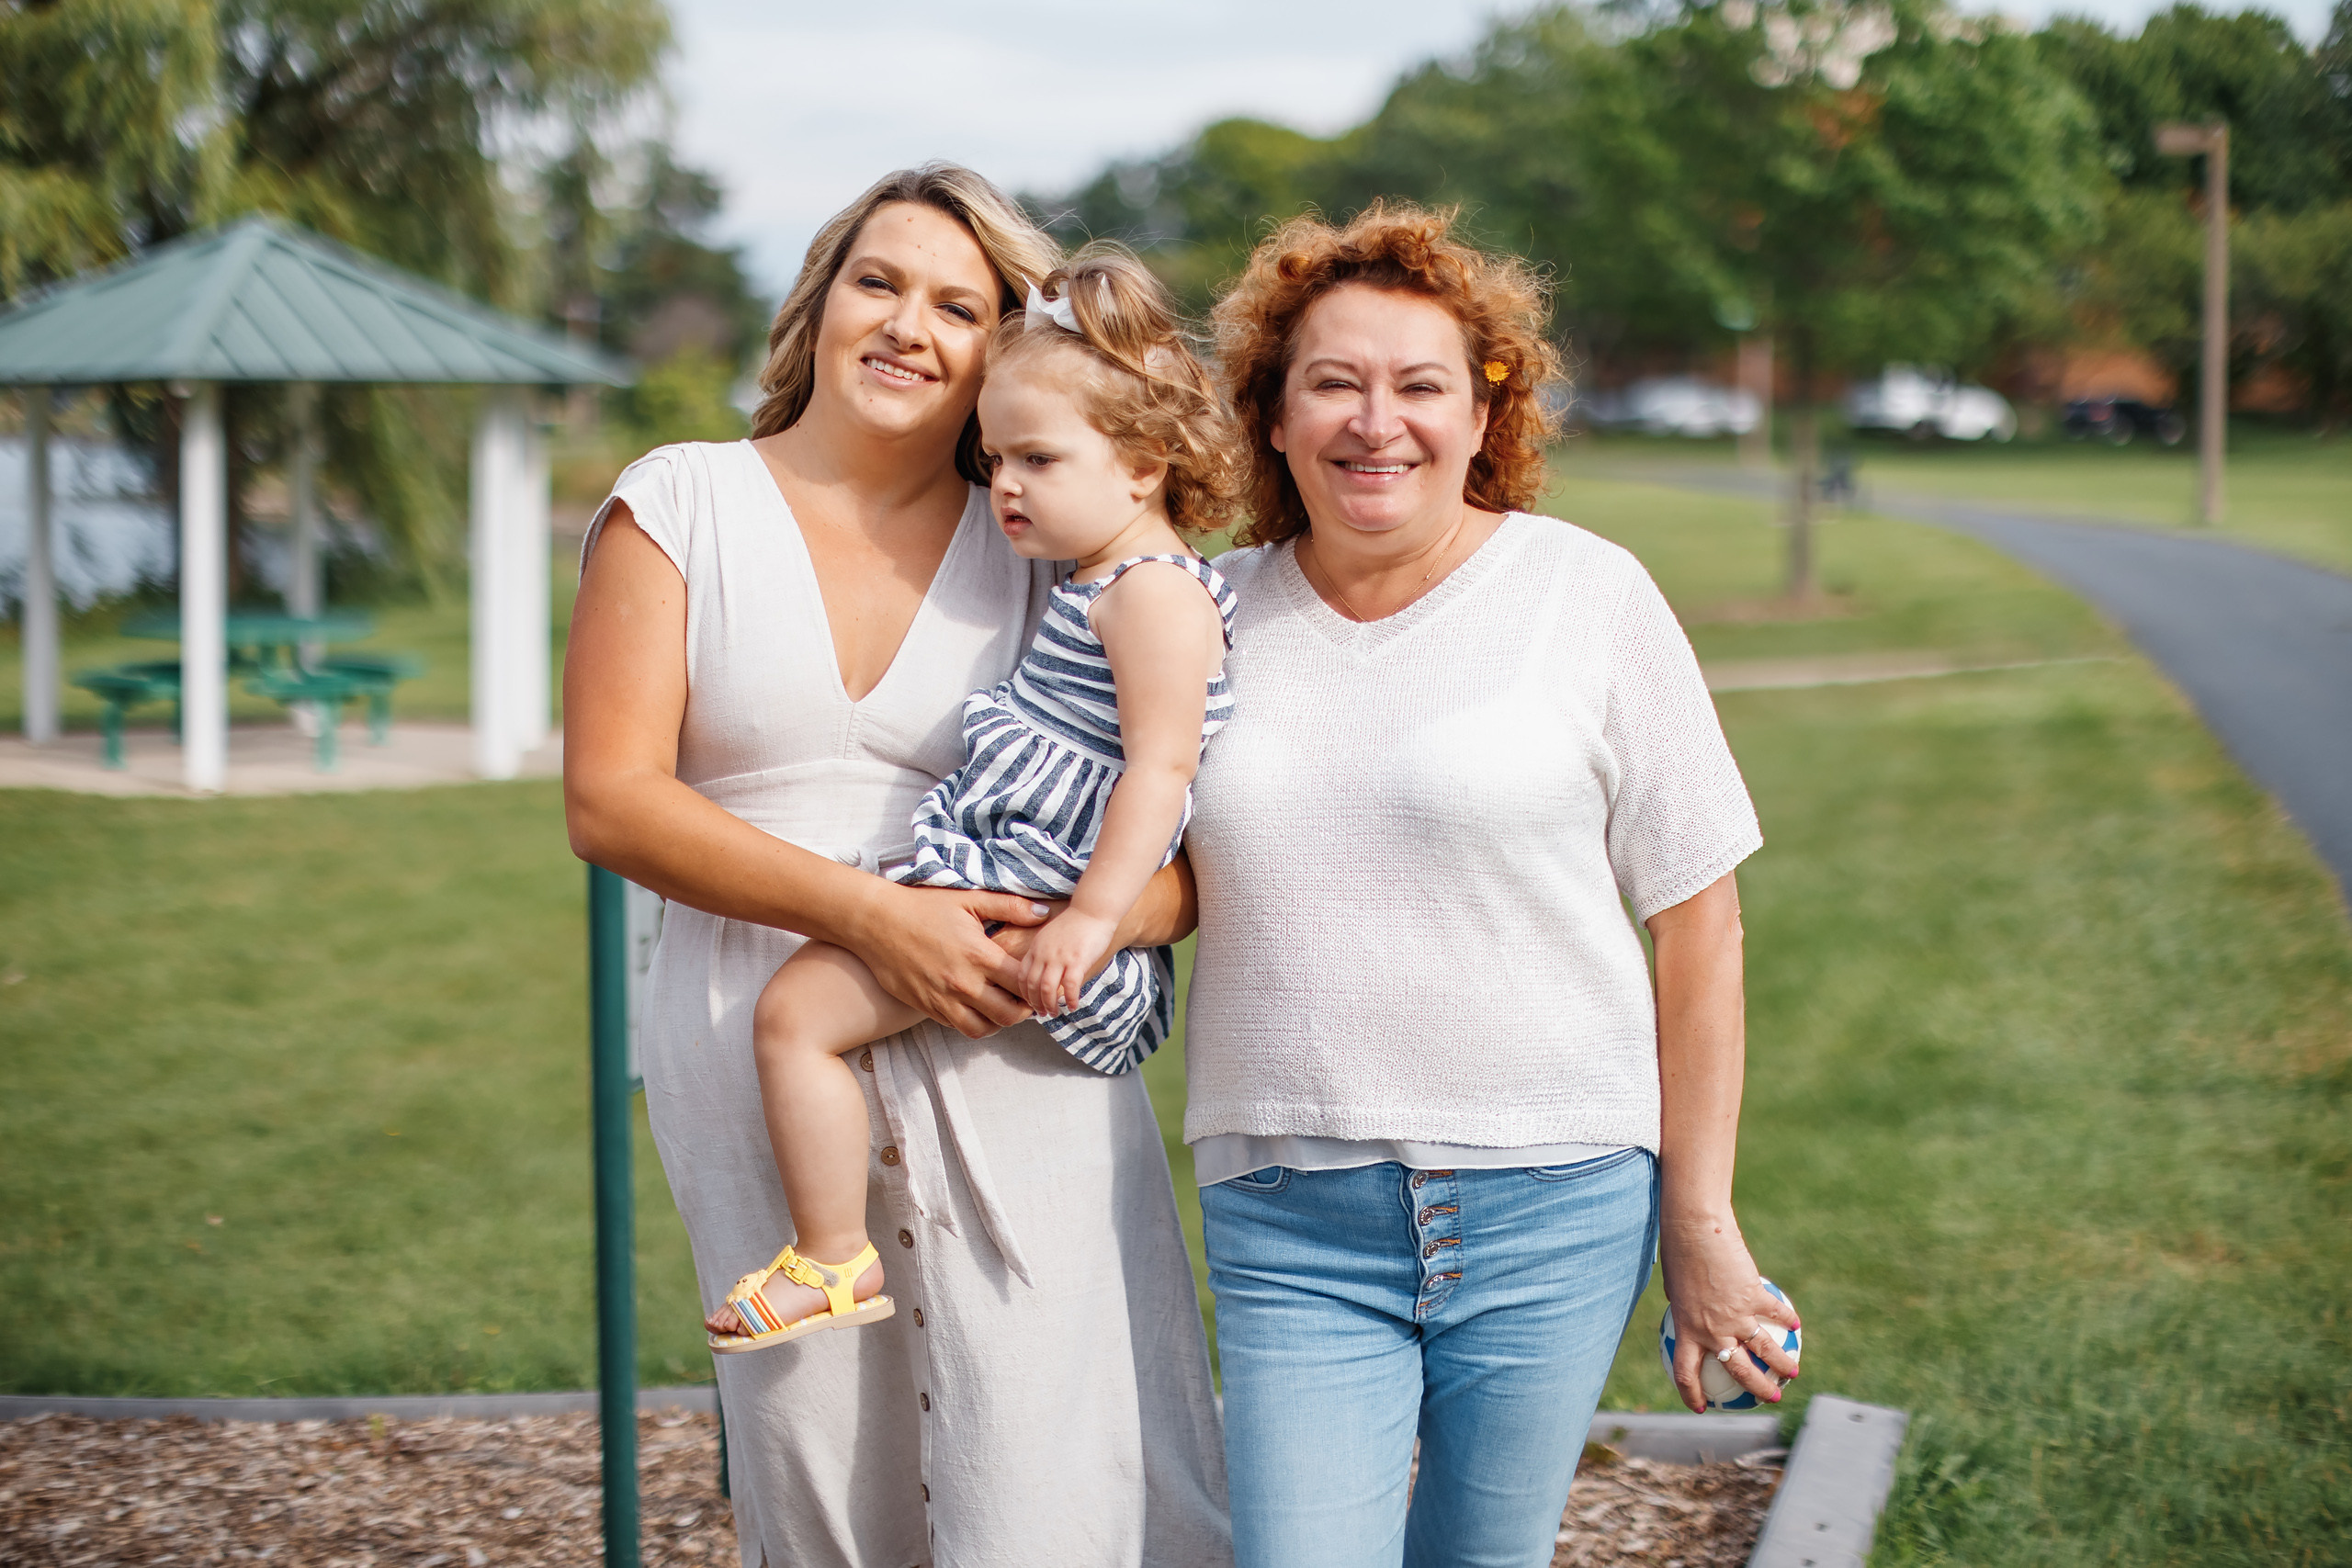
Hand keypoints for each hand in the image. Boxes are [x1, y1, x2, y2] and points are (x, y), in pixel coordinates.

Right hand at [846, 883, 1050, 1038]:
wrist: (875, 922)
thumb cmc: (923, 907)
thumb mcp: (968, 900)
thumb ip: (1010, 907)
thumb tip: (1044, 913)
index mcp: (979, 955)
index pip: (1022, 983)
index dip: (1037, 985)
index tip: (1039, 980)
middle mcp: (963, 983)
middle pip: (1009, 1015)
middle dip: (1024, 1011)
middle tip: (1026, 1000)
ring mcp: (943, 999)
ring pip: (983, 1029)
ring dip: (999, 1023)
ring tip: (1002, 1007)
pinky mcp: (926, 1008)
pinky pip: (957, 1027)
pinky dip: (973, 1022)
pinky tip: (976, 1006)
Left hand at [1018, 909, 1117, 1017]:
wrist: (1094, 909)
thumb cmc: (1076, 923)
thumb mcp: (1051, 935)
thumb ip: (1045, 952)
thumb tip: (1046, 972)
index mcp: (1036, 947)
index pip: (1022, 975)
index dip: (1024, 993)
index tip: (1031, 1002)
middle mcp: (1044, 953)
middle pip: (1032, 985)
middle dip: (1036, 1003)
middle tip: (1043, 1013)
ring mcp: (1060, 957)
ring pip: (1047, 989)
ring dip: (1050, 1005)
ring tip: (1055, 1013)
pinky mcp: (1077, 961)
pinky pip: (1070, 987)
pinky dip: (1070, 1000)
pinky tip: (1073, 1006)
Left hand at [1658, 1214, 1800, 1411]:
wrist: (1695, 1230)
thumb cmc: (1678, 1253)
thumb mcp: (1674, 1286)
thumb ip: (1686, 1307)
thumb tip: (1689, 1312)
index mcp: (1687, 1330)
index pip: (1686, 1373)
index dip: (1692, 1394)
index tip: (1701, 1407)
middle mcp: (1713, 1330)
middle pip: (1740, 1372)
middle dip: (1758, 1390)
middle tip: (1771, 1397)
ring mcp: (1736, 1316)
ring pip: (1766, 1350)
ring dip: (1782, 1365)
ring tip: (1792, 1372)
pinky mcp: (1754, 1297)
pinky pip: (1776, 1313)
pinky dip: (1787, 1319)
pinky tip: (1795, 1324)